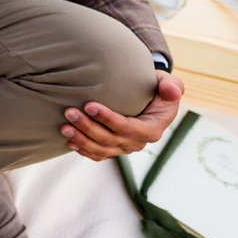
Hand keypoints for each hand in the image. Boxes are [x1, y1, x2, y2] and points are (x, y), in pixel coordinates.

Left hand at [60, 70, 183, 160]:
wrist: (148, 98)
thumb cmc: (157, 87)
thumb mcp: (168, 82)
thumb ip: (172, 85)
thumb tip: (173, 91)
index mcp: (152, 128)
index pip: (127, 127)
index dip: (108, 119)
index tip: (89, 105)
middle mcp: (138, 142)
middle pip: (110, 139)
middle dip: (87, 127)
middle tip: (69, 112)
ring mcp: (124, 148)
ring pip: (101, 149)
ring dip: (81, 140)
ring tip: (64, 126)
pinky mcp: (114, 149)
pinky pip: (98, 155)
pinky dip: (83, 150)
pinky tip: (69, 142)